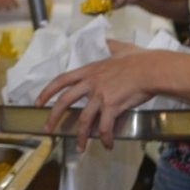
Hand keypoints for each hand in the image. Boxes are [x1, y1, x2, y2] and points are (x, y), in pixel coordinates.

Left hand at [35, 44, 157, 150]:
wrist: (152, 69)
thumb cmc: (139, 59)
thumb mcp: (120, 48)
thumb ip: (111, 45)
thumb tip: (108, 40)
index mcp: (89, 71)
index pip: (61, 80)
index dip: (47, 92)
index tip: (38, 102)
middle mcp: (90, 84)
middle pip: (64, 101)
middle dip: (53, 117)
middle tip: (47, 130)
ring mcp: (100, 96)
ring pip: (83, 120)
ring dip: (80, 136)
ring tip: (79, 148)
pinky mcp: (112, 106)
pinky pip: (104, 127)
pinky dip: (105, 138)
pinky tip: (108, 145)